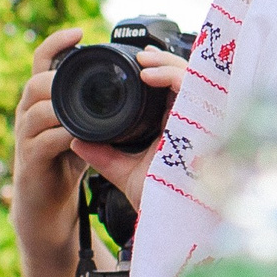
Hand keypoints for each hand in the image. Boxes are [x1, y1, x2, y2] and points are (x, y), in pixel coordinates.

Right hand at [13, 28, 91, 253]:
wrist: (45, 204)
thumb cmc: (64, 161)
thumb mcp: (81, 125)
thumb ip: (92, 105)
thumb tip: (128, 82)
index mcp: (42, 100)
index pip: (42, 61)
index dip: (57, 43)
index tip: (80, 31)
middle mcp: (29, 113)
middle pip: (37, 81)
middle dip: (62, 76)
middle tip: (91, 78)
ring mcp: (26, 137)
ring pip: (38, 108)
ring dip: (64, 106)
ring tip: (89, 106)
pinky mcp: (31, 160)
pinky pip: (45, 141)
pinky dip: (65, 136)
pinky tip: (83, 138)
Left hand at [71, 49, 187, 211]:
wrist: (170, 217)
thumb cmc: (156, 198)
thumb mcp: (124, 171)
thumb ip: (102, 155)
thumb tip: (75, 140)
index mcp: (177, 127)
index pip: (174, 91)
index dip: (160, 73)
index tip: (137, 66)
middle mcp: (191, 121)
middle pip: (186, 78)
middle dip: (163, 62)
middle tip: (140, 58)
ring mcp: (198, 119)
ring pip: (191, 76)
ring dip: (165, 63)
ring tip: (142, 61)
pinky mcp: (202, 120)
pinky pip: (190, 87)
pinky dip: (169, 75)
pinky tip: (148, 75)